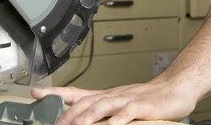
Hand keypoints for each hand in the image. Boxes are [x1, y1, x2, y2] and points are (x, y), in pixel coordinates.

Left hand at [31, 78, 196, 124]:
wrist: (174, 88)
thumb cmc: (148, 98)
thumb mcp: (120, 103)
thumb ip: (102, 111)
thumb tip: (81, 119)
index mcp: (106, 96)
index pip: (76, 92)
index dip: (55, 93)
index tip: (36, 93)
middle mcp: (113, 95)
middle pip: (87, 101)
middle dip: (69, 112)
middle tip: (55, 123)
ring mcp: (127, 100)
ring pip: (104, 106)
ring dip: (89, 116)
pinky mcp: (142, 106)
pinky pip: (129, 112)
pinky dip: (120, 119)